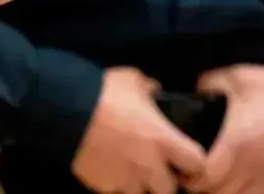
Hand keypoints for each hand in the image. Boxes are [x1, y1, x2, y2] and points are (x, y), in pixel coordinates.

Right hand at [72, 67, 206, 193]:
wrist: (65, 110)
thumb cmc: (104, 92)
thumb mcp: (133, 79)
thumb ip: (151, 89)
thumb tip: (156, 92)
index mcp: (163, 139)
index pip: (197, 164)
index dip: (195, 163)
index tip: (189, 160)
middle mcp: (149, 166)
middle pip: (170, 191)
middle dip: (166, 182)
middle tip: (159, 170)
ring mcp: (125, 180)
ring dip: (141, 187)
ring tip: (133, 173)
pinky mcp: (102, 187)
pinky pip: (116, 193)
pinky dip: (117, 187)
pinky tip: (111, 172)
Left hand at [184, 64, 263, 193]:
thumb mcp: (233, 77)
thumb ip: (204, 86)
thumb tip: (189, 95)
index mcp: (238, 142)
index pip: (206, 178)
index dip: (188, 176)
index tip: (178, 164)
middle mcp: (254, 166)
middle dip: (199, 189)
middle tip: (187, 173)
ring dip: (219, 193)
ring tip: (207, 178)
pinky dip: (237, 193)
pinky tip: (228, 180)